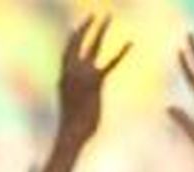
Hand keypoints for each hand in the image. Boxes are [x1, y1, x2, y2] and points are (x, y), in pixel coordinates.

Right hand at [56, 15, 129, 146]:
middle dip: (87, 27)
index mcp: (63, 76)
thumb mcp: (74, 107)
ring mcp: (81, 75)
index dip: (72, 38)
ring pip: (92, 46)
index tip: (76, 27)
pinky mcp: (95, 83)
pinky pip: (110, 64)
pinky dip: (121, 53)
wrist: (72, 134)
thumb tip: (83, 99)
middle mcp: (70, 71)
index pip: (67, 51)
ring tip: (107, 16)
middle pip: (78, 42)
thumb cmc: (74, 127)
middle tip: (96, 14)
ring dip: (100, 30)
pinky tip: (130, 44)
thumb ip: (77, 96)